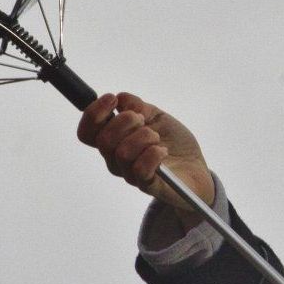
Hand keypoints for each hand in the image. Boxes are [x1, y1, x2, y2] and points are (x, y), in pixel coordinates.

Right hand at [77, 91, 214, 217]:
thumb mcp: (158, 116)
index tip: (112, 100)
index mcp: (114, 141)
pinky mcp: (149, 185)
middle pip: (103, 140)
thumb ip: (138, 106)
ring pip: (123, 153)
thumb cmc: (174, 143)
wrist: (196, 169)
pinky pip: (140, 170)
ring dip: (143, 138)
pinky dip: (153, 155)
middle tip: (144, 120)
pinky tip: (163, 151)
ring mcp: (130, 174)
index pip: (87, 132)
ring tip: (157, 139)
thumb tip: (122, 98)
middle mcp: (116, 160)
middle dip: (125, 122)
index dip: (93, 113)